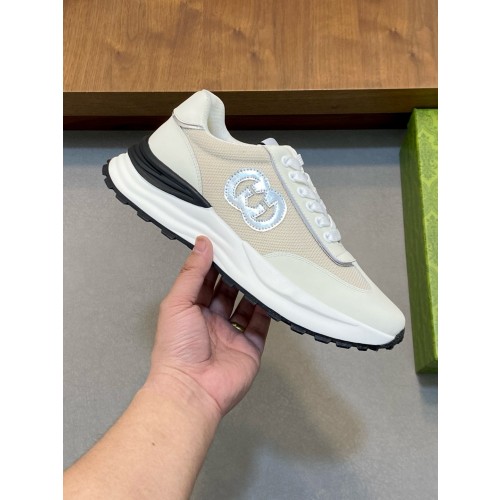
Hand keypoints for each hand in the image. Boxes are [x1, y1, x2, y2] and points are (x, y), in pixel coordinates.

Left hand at [144, 236, 270, 417]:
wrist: (192, 389)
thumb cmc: (176, 350)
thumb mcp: (178, 303)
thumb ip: (192, 273)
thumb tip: (202, 245)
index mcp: (190, 311)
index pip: (205, 281)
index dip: (214, 264)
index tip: (225, 246)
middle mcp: (211, 322)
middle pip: (227, 292)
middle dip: (236, 275)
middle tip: (246, 256)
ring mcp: (231, 335)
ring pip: (245, 306)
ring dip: (252, 290)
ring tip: (261, 272)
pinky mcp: (249, 348)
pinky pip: (260, 325)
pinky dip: (267, 311)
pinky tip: (270, 296)